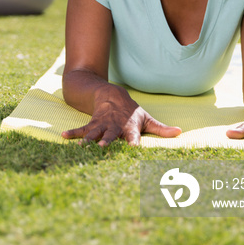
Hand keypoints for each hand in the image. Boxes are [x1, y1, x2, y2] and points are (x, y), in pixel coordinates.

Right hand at [61, 84, 180, 146]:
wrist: (112, 95)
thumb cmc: (131, 112)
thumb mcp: (147, 119)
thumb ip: (161, 129)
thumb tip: (180, 132)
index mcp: (130, 128)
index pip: (133, 136)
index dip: (134, 142)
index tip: (134, 149)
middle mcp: (115, 127)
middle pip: (111, 135)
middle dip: (108, 141)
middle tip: (104, 147)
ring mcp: (102, 125)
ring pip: (95, 133)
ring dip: (89, 140)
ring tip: (81, 147)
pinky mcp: (92, 124)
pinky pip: (82, 129)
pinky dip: (73, 133)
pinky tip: (63, 136)